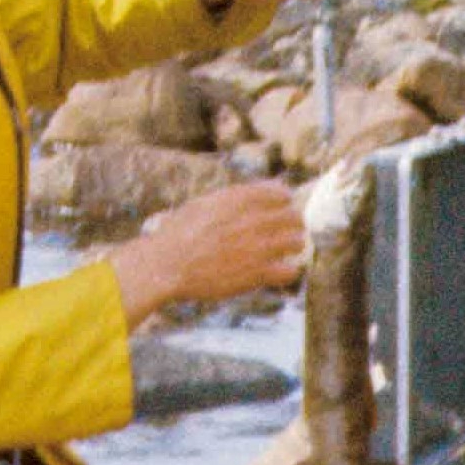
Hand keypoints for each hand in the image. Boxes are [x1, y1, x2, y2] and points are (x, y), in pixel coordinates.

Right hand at [107, 180, 307, 323]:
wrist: (167, 265)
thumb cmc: (178, 234)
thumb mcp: (203, 204)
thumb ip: (231, 198)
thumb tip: (253, 194)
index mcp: (240, 199)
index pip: (281, 192)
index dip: (283, 202)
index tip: (279, 210)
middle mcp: (253, 219)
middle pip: (294, 217)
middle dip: (292, 224)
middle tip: (285, 233)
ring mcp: (258, 246)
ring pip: (297, 242)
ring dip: (294, 247)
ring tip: (285, 253)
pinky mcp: (257, 272)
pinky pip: (290, 271)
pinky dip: (288, 272)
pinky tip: (279, 272)